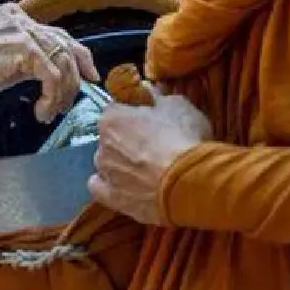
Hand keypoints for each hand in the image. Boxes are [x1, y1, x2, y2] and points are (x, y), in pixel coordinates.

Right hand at [0, 5, 97, 122]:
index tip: (88, 73)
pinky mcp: (25, 50)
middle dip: (81, 69)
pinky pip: (52, 77)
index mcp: (15, 17)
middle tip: (87, 89)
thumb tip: (46, 74)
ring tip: (53, 111)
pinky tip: (42, 111)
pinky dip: (52, 97)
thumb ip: (21, 57)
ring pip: (62, 62)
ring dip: (63, 92)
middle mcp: (23, 19)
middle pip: (65, 43)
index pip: (55, 33)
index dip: (76, 53)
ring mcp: (25, 32)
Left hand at [87, 92, 211, 224]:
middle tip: (154, 146)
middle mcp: (101, 144)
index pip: (116, 109)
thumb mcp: (178, 105)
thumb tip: (148, 90)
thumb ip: (159, 97)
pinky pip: (101, 188)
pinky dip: (110, 186)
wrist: (189, 183)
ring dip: (120, 164)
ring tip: (146, 171)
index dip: (133, 113)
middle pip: (111, 138)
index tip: (150, 118)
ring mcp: (105, 173)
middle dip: (128, 140)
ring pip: (107, 163)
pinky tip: (126, 187)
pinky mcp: (111, 198)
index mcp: (112, 117)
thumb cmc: (183, 138)